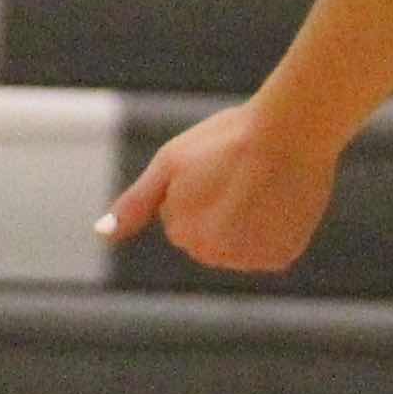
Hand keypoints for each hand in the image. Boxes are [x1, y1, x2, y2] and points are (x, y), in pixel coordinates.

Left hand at [99, 95, 340, 275]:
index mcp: (181, 232)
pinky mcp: (280, 258)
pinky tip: (279, 202)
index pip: (182, 217)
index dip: (200, 186)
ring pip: (240, 244)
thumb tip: (102, 234)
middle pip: (210, 235)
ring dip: (248, 222)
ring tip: (262, 187)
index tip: (217, 165)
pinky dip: (274, 229)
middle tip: (241, 175)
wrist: (291, 135)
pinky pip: (270, 248)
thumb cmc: (226, 141)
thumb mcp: (169, 165)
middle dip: (221, 209)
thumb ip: (135, 204)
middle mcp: (213, 256)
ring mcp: (249, 259)